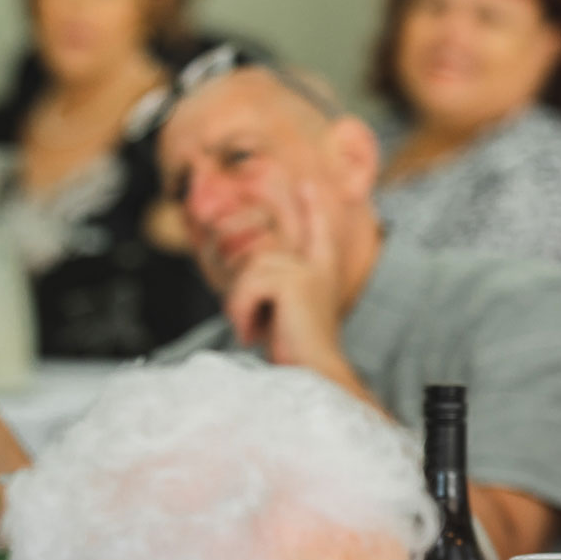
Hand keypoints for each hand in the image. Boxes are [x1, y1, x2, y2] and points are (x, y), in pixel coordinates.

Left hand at [223, 179, 345, 371]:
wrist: (312, 375)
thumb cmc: (294, 353)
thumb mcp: (281, 312)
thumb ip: (271, 286)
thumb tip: (244, 265)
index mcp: (320, 272)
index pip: (318, 233)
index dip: (312, 209)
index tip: (307, 184)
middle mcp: (317, 267)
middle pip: (258, 259)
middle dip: (242, 294)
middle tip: (252, 328)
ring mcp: (307, 271)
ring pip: (249, 272)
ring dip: (240, 306)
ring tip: (253, 331)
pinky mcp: (294, 282)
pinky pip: (247, 286)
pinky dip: (240, 312)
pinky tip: (253, 333)